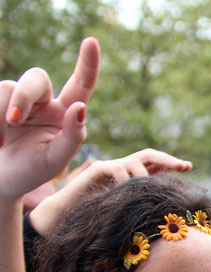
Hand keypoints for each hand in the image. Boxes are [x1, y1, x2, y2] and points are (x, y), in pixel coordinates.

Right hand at [0, 37, 98, 200]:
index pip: (79, 85)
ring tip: (0, 141)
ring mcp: (16, 100)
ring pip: (9, 87)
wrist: (1, 180)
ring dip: (1, 114)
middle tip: (13, 120)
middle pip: (36, 77)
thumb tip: (80, 108)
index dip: (87, 63)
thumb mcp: (55, 159)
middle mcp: (42, 102)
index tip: (91, 42)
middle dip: (22, 96)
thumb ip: (72, 136)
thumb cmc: (31, 171)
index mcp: (64, 113)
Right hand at [30, 148, 191, 235]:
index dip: (172, 164)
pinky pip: (116, 168)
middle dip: (167, 159)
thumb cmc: (101, 218)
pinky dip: (125, 179)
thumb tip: (171, 210)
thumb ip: (145, 204)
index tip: (189, 167)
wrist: (68, 216)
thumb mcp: (130, 211)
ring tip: (149, 189)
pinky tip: (128, 190)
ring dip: (145, 175)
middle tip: (183, 166)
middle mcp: (124, 168)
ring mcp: (111, 166)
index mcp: (134, 176)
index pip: (156, 165)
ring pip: (135, 161)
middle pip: (149, 155)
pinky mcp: (97, 169)